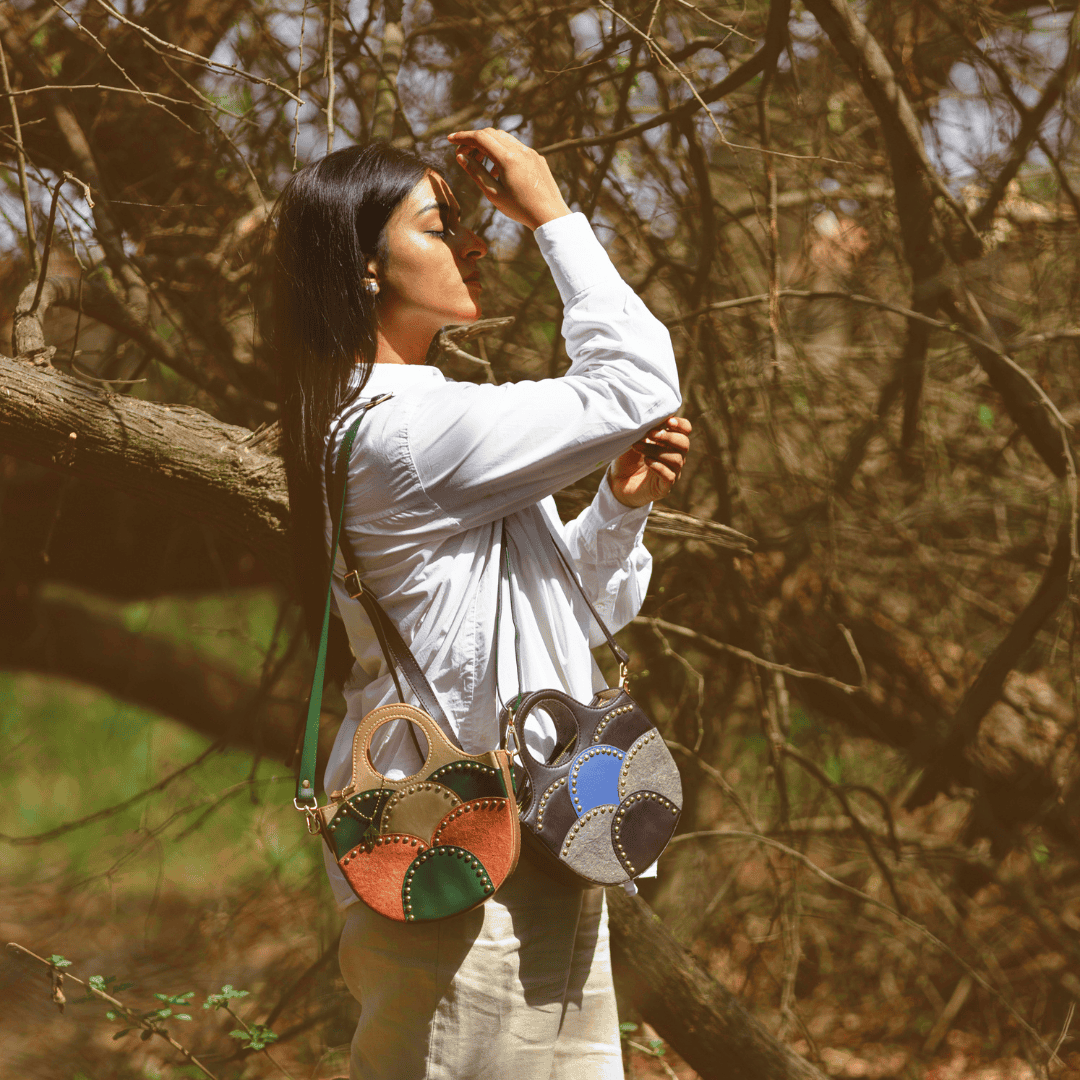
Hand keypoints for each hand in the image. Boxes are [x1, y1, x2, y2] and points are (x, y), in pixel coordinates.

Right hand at [447, 127, 571, 230]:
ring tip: (479, 164)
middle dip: (473, 141)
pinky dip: (501, 151)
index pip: (480, 137)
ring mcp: (530, 152)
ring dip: (487, 146)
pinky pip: (515, 147)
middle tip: (462, 154)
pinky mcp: (537, 157)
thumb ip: (476, 172)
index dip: (462, 137)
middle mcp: (520, 150)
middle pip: (490, 134)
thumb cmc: (520, 208)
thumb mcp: (493, 193)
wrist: (550, 215)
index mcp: (507, 158)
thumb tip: (460, 156)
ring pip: (503, 138)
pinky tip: (497, 170)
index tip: (450, 140)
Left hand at [608, 417, 691, 508]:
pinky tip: (646, 461)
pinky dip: (659, 467)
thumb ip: (644, 429)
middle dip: (668, 437)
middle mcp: (675, 457)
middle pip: (684, 444)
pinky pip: (670, 476)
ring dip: (656, 450)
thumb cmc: (627, 459)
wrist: (617, 483)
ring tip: (638, 447)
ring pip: (676, 459)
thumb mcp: (633, 440)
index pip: (685, 430)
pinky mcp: (664, 487)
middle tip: (650, 434)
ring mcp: (672, 473)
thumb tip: (651, 415)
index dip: (680, 424)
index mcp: (670, 443)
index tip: (668, 421)